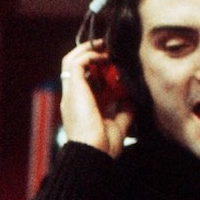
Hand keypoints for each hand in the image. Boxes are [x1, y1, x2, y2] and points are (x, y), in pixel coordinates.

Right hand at [58, 39, 133, 157]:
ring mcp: (71, 93)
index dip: (96, 67)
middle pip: (73, 66)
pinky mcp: (73, 89)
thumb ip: (123, 110)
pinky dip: (89, 55)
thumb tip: (130, 97)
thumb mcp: (118, 125)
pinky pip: (75, 63)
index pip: (83, 79)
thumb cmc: (103, 147)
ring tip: (104, 46)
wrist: (93, 154)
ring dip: (87, 50)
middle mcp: (72, 97)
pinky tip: (104, 56)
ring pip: (70, 61)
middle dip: (89, 54)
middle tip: (107, 48)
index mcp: (80, 106)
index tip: (113, 61)